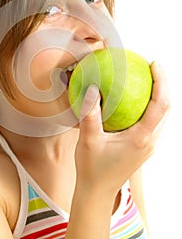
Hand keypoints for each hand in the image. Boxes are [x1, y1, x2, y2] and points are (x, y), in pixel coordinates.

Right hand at [74, 61, 169, 194]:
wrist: (98, 191)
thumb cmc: (93, 169)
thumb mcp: (88, 141)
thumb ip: (90, 115)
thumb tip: (93, 89)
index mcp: (141, 139)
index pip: (160, 106)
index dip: (162, 83)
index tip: (155, 64)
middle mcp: (149, 141)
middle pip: (167, 109)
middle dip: (165, 85)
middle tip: (153, 66)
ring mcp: (148, 145)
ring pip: (162, 116)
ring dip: (159, 95)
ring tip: (148, 77)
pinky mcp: (143, 146)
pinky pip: (152, 121)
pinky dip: (150, 105)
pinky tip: (134, 98)